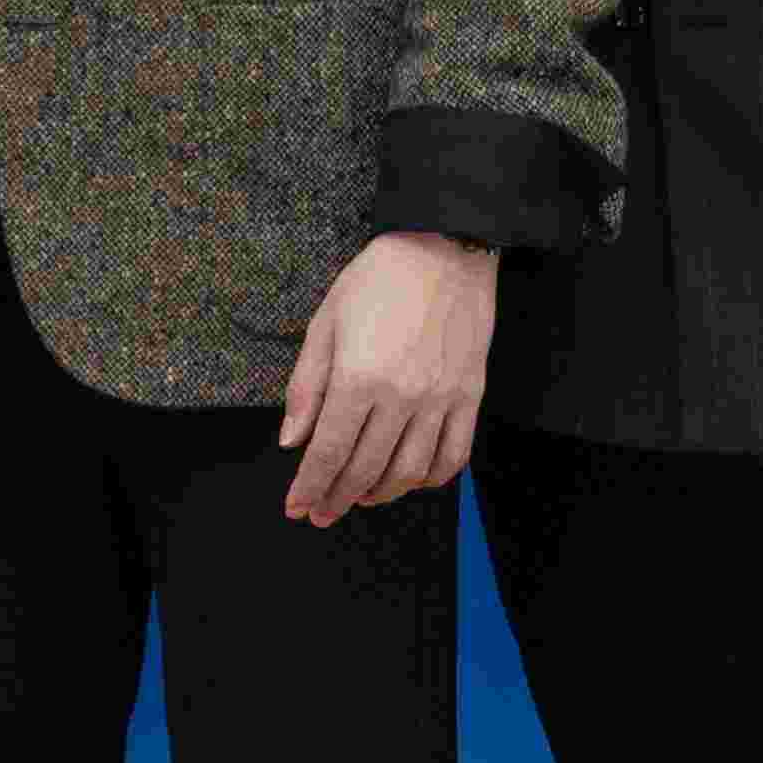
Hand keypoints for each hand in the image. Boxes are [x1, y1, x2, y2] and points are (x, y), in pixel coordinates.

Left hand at [275, 230, 503, 527]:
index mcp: (358, 379)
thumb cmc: (378, 281)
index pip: (329, 452)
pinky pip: (454, 455)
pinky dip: (430, 478)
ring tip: (359, 497)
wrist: (444, 251)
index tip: (297, 506)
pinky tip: (410, 480)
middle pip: (365, 469)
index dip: (310, 486)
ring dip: (381, 493)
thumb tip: (292, 439)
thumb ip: (306, 388)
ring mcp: (441, 400)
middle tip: (321, 512)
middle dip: (337, 498)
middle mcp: (401, 397)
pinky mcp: (470, 397)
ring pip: (410, 470)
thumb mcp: (324, 325)